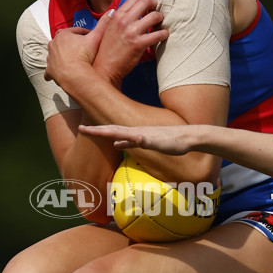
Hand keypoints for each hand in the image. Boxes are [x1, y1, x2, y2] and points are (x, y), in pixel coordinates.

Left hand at [44, 11, 112, 85]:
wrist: (75, 75)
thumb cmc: (84, 56)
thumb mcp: (96, 38)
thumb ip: (103, 24)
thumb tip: (111, 12)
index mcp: (64, 34)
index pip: (77, 31)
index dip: (86, 34)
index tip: (92, 38)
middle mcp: (54, 44)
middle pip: (65, 41)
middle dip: (73, 44)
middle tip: (83, 49)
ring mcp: (51, 57)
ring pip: (56, 54)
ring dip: (63, 56)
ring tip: (74, 60)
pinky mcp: (50, 70)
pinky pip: (50, 70)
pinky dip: (53, 70)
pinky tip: (57, 73)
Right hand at [78, 123, 198, 154]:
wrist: (190, 137)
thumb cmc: (177, 142)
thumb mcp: (161, 143)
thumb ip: (146, 141)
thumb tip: (134, 138)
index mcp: (137, 133)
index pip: (112, 131)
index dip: (97, 131)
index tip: (82, 129)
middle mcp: (137, 132)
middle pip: (112, 130)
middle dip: (96, 130)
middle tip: (81, 128)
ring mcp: (142, 134)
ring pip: (119, 133)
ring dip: (106, 134)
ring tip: (95, 133)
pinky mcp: (147, 139)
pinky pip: (129, 140)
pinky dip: (119, 141)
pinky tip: (117, 144)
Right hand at [92, 0, 168, 86]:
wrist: (105, 68)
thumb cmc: (106, 51)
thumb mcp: (106, 29)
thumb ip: (112, 18)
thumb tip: (116, 10)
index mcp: (116, 16)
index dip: (145, 0)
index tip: (148, 6)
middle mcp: (124, 21)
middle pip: (146, 2)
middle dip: (154, 6)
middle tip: (156, 13)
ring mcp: (132, 32)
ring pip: (155, 16)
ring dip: (160, 19)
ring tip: (160, 24)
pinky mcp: (140, 44)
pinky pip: (158, 34)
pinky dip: (164, 34)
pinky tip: (163, 35)